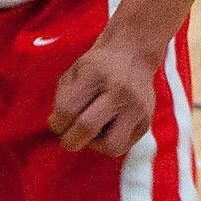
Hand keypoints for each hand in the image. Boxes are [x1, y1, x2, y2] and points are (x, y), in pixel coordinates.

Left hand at [49, 35, 158, 157]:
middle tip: (67, 138)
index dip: (56, 123)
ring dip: (94, 145)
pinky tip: (104, 129)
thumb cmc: (97, 66)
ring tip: (89, 133)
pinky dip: (109, 143)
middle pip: (87, 128)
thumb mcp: (74, 72)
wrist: (133, 55)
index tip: (55, 123)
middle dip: (70, 140)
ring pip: (110, 146)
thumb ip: (62, 99)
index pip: (68, 109)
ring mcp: (136, 109)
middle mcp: (118, 92)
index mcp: (94, 75)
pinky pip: (124, 146)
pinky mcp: (145, 123)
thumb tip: (57, 127)